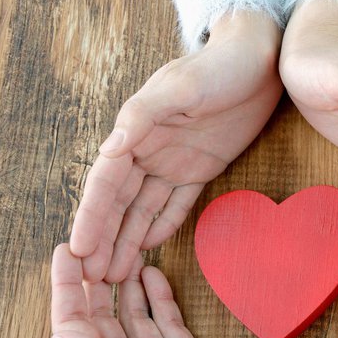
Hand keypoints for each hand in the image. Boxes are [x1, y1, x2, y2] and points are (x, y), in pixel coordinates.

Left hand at [49, 244, 262, 337]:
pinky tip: (154, 274)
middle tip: (98, 241)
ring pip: (133, 310)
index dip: (66, 287)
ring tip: (125, 250)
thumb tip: (59, 334)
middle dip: (95, 276)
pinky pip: (166, 318)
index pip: (75, 322)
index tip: (66, 252)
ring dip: (126, 280)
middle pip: (101, 311)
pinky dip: (159, 296)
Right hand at [70, 11, 282, 282]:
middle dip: (105, 239)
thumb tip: (112, 146)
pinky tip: (150, 248)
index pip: (106, 183)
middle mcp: (149, 150)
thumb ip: (145, 116)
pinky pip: (177, 203)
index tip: (78, 248)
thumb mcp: (181, 87)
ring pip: (144, 208)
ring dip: (129, 240)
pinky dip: (163, 225)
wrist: (259, 60)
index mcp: (136, 132)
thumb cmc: (216, 67)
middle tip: (93, 277)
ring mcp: (174, 161)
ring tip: (115, 274)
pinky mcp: (201, 168)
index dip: (92, 216)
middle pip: (120, 203)